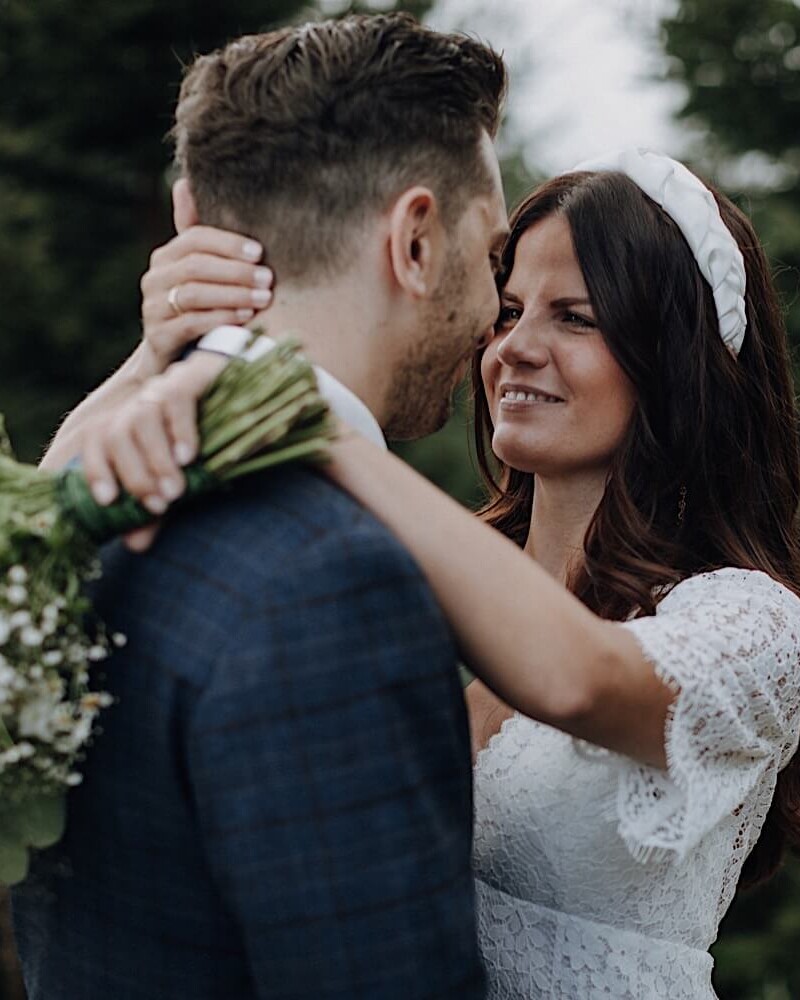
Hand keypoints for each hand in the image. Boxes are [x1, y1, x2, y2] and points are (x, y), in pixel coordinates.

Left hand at [81, 352, 227, 550]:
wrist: (252, 396)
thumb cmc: (211, 443)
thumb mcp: (181, 479)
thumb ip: (158, 507)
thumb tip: (135, 545)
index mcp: (130, 423)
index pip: (95, 441)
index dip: (95, 470)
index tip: (109, 501)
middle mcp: (141, 402)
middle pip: (115, 433)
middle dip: (134, 475)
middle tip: (159, 505)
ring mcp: (165, 386)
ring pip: (141, 417)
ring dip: (156, 459)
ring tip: (177, 490)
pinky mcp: (193, 375)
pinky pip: (176, 397)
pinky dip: (180, 431)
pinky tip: (190, 457)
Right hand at [138, 226, 273, 378]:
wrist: (173, 357)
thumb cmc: (197, 308)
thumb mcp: (202, 273)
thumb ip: (200, 235)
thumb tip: (184, 182)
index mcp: (166, 257)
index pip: (195, 238)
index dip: (228, 243)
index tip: (260, 252)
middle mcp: (154, 278)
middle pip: (196, 266)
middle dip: (236, 271)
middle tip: (268, 279)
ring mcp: (153, 308)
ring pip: (194, 294)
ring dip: (233, 295)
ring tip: (263, 299)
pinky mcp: (158, 336)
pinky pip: (191, 323)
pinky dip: (221, 319)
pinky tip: (245, 319)